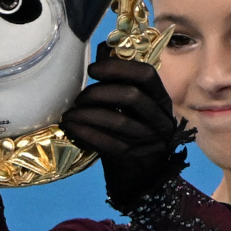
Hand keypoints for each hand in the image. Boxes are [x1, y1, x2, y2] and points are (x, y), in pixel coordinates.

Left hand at [60, 44, 194, 210]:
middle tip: (79, 98)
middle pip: (133, 96)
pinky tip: (71, 129)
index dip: (118, 68)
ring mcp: (151, 142)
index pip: (146, 75)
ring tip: (68, 115)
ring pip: (119, 122)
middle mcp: (162, 120)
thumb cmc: (129, 137)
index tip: (92, 69)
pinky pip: (109, 144)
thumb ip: (119, 80)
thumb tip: (104, 48)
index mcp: (161, 101)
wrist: (140, 182)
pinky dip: (86, 134)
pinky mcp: (136, 160)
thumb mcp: (128, 108)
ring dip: (87, 115)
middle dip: (99, 93)